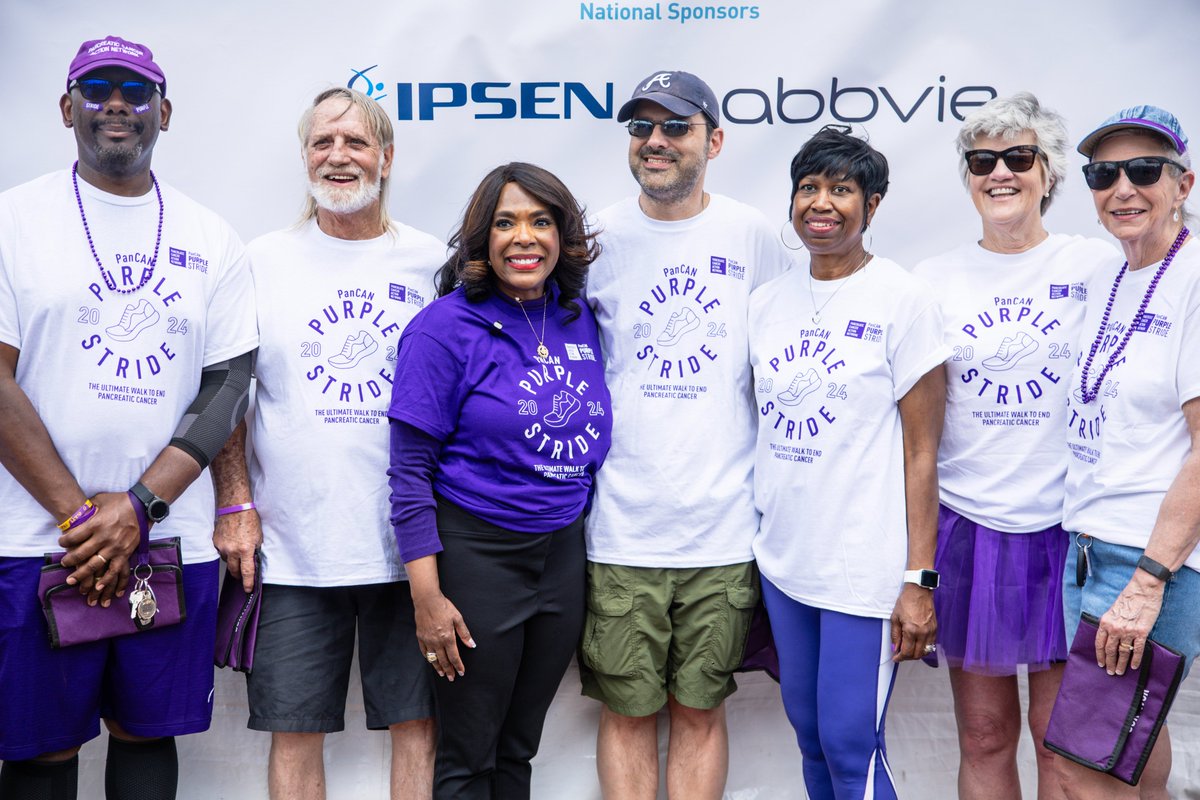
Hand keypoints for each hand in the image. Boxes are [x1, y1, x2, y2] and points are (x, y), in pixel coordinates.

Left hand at [58, 491, 140, 606]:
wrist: (144, 506)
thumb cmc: (121, 501)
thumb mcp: (101, 500)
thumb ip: (89, 508)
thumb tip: (78, 512)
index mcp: (95, 524)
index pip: (73, 537)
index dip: (64, 541)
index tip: (62, 542)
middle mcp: (103, 537)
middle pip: (80, 553)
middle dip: (69, 560)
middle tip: (64, 563)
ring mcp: (115, 547)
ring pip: (94, 565)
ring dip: (81, 574)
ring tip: (71, 580)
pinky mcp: (125, 553)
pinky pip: (114, 570)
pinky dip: (106, 580)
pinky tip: (97, 587)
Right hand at [213, 509, 261, 592]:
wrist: (234, 507)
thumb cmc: (249, 519)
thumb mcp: (258, 536)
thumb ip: (255, 550)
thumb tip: (253, 560)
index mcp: (246, 549)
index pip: (247, 572)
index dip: (248, 583)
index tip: (248, 589)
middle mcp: (232, 550)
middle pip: (234, 570)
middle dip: (238, 575)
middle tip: (242, 576)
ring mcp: (222, 546)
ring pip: (227, 561)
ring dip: (232, 561)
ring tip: (237, 553)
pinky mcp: (215, 542)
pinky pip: (220, 552)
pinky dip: (226, 551)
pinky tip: (230, 545)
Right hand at [413, 590, 474, 680]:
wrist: (427, 600)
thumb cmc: (443, 607)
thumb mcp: (458, 618)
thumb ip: (464, 633)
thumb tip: (472, 644)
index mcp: (448, 637)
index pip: (454, 656)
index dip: (458, 666)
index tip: (461, 672)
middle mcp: (437, 641)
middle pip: (444, 660)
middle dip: (449, 670)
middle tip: (451, 678)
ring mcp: (427, 640)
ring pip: (433, 658)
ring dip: (438, 667)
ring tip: (442, 674)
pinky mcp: (420, 637)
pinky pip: (424, 651)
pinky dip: (428, 658)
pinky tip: (431, 661)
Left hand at [890, 583, 936, 662]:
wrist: (919, 591)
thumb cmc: (906, 602)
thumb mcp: (895, 618)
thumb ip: (895, 636)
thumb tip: (895, 648)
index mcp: (911, 631)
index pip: (907, 652)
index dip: (900, 658)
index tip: (896, 658)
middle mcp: (923, 633)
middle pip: (917, 655)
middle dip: (907, 657)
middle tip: (901, 655)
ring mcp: (931, 632)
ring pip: (925, 651)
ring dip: (916, 654)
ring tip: (908, 650)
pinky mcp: (935, 629)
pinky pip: (931, 644)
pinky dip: (924, 648)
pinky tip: (917, 644)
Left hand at [1095, 571, 1164, 674]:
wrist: (1143, 589)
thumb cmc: (1128, 597)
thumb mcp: (1113, 609)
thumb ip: (1110, 622)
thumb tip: (1110, 635)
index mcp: (1105, 622)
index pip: (1099, 643)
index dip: (1099, 655)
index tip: (1100, 663)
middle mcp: (1114, 628)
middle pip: (1109, 650)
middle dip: (1109, 662)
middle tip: (1110, 672)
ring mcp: (1128, 631)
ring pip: (1122, 652)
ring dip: (1121, 664)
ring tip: (1120, 672)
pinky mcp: (1141, 632)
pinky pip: (1137, 650)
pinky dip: (1135, 660)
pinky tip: (1134, 666)